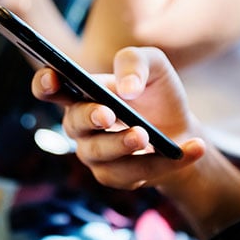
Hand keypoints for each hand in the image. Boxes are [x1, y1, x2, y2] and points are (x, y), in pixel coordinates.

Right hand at [32, 47, 204, 189]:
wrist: (179, 128)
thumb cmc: (155, 93)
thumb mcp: (154, 65)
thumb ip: (135, 63)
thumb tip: (125, 89)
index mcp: (80, 93)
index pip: (49, 88)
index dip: (45, 83)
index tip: (53, 78)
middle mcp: (80, 125)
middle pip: (74, 124)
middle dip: (90, 117)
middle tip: (107, 113)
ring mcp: (94, 154)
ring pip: (102, 153)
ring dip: (123, 144)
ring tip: (146, 135)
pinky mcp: (116, 177)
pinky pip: (136, 172)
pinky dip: (168, 161)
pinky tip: (193, 148)